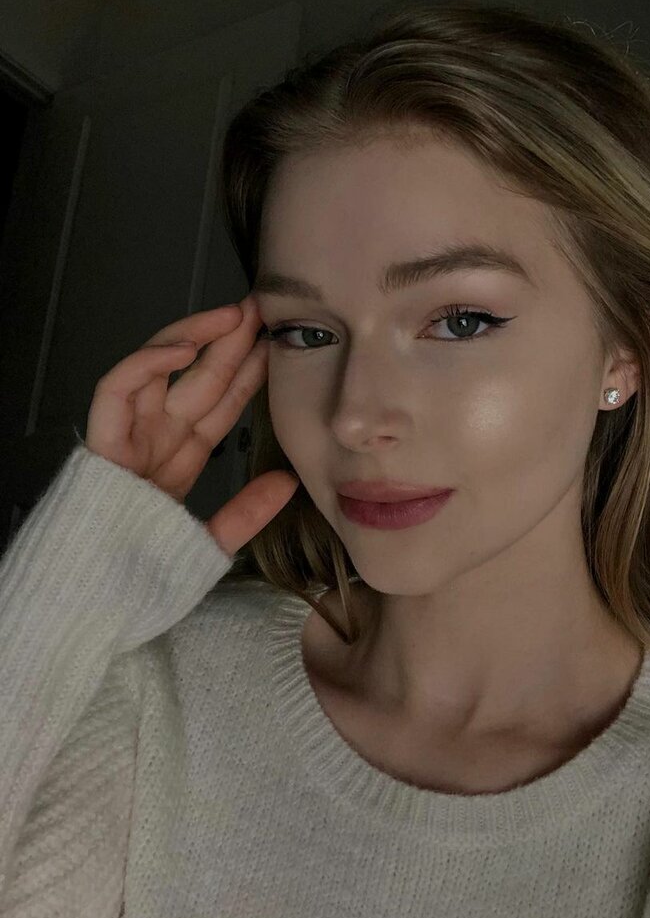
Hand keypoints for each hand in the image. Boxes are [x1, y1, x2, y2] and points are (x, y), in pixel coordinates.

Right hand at [85, 294, 297, 555]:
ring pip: (157, 367)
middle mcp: (155, 437)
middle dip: (229, 341)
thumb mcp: (209, 544)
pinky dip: (147, 364)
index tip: (280, 345)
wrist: (92, 607)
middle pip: (197, 377)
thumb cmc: (142, 579)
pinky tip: (184, 349)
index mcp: (181, 457)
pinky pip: (118, 388)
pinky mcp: (102, 442)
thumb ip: (247, 513)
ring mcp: (128, 435)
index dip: (249, 372)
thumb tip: (289, 482)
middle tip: (260, 310)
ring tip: (231, 316)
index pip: (221, 403)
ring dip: (193, 337)